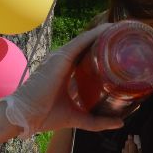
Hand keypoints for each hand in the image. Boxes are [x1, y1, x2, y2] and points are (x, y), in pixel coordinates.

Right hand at [0, 25, 123, 137]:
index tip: (120, 50)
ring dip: (104, 33)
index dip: (102, 51)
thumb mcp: (77, 118)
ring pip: (87, 39)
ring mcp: (62, 56)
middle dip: (106, 40)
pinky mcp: (62, 56)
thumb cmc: (45, 116)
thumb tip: (120, 123)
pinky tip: (110, 29)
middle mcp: (63, 61)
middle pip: (88, 45)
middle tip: (126, 38)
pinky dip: (96, 34)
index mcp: (66, 71)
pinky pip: (82, 41)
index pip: (87, 56)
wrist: (26, 116)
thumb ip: (97, 121)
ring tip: (122, 29)